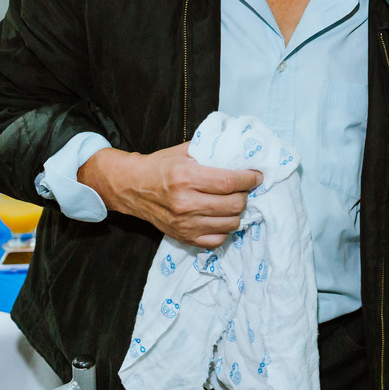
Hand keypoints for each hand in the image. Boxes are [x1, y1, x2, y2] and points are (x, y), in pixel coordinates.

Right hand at [79, 143, 262, 247]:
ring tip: (234, 201)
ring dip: (238, 212)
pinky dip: (225, 229)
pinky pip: (217, 240)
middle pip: (234, 204)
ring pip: (230, 224)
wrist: (132, 187)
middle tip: (244, 188)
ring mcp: (184, 223)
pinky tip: (222, 217)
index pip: (229, 182)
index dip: (249, 179)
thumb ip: (211, 150)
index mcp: (186, 178)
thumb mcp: (184, 151)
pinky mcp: (183, 237)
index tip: (257, 176)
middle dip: (246, 194)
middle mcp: (186, 203)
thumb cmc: (160, 166)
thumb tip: (240, 149)